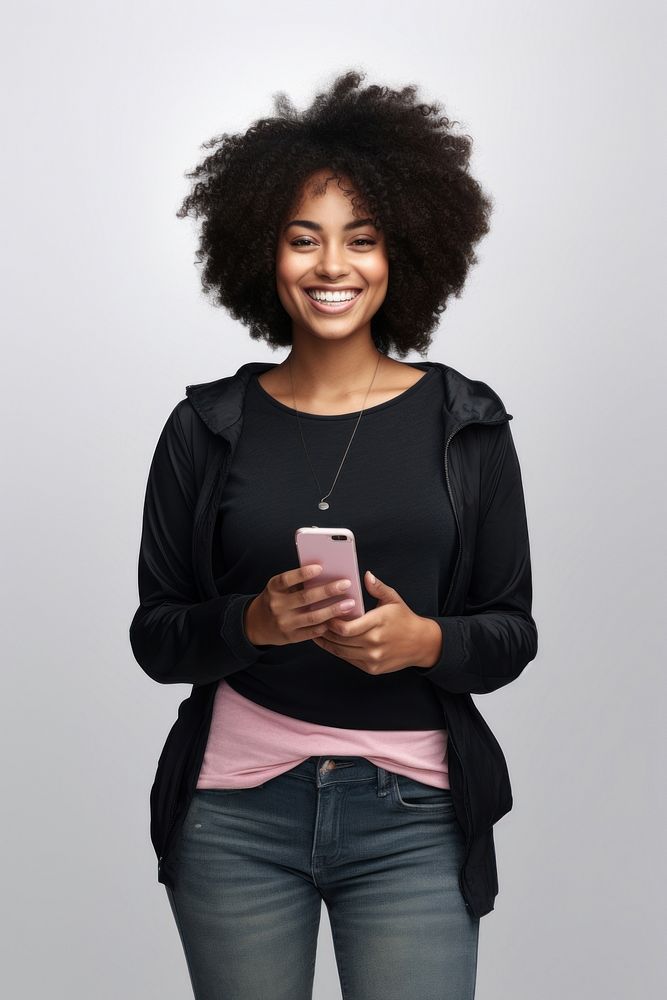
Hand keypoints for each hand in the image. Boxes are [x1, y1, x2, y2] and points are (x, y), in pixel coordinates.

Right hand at [244, 563, 357, 646]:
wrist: (255, 624)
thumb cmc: (275, 599)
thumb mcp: (279, 588)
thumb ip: (297, 583)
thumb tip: (326, 574)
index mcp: (273, 588)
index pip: (287, 579)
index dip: (303, 573)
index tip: (321, 567)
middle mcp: (277, 605)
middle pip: (305, 597)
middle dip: (327, 590)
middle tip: (346, 584)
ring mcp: (283, 623)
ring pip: (312, 616)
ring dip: (332, 610)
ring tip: (349, 604)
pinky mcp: (290, 637)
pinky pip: (311, 632)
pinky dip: (326, 626)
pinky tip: (339, 620)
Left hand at [312, 570, 440, 673]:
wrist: (422, 644)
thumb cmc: (404, 618)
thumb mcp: (394, 599)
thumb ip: (378, 588)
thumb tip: (366, 575)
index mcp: (378, 624)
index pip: (346, 628)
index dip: (331, 623)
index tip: (323, 614)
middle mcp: (374, 643)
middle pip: (340, 640)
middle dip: (325, 631)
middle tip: (314, 622)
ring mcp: (373, 658)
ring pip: (341, 652)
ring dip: (327, 643)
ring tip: (317, 633)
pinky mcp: (372, 668)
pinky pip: (349, 660)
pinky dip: (338, 651)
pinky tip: (331, 643)